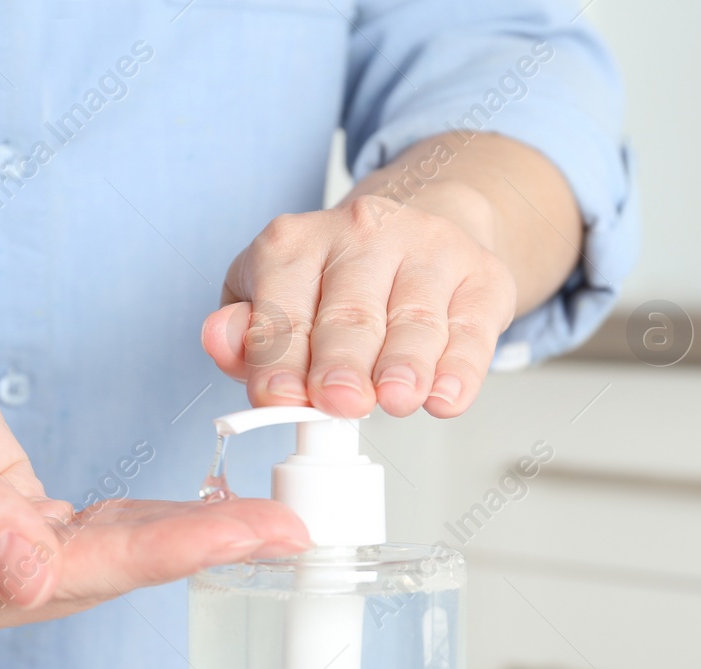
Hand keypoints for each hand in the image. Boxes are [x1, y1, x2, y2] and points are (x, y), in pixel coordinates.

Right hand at [0, 281, 307, 650]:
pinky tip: (210, 516)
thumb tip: (29, 580)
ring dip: (185, 543)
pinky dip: (151, 526)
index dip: (160, 553)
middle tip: (289, 532)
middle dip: (195, 551)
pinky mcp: (3, 541)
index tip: (244, 534)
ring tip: (270, 525)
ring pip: (101, 564)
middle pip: (92, 577)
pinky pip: (90, 540)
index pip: (58, 571)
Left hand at [201, 184, 517, 419]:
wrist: (419, 237)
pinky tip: (446, 395)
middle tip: (341, 401)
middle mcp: (362, 235)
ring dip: (405, 364)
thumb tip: (220, 340)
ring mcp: (427, 250)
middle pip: (350, 313)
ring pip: (414, 319)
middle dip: (343, 362)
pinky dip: (461, 368)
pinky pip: (471, 329)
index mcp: (296, 243)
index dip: (279, 357)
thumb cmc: (334, 284)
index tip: (279, 398)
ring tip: (397, 400)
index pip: (283, 307)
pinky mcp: (480, 277)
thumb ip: (245, 332)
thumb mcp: (273, 298)